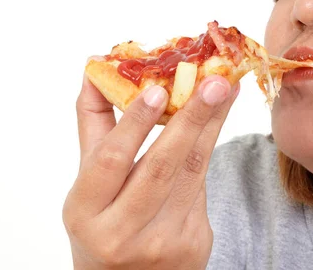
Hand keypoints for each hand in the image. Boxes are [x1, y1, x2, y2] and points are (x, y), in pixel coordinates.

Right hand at [63, 74, 238, 268]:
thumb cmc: (102, 224)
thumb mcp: (88, 185)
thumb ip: (95, 128)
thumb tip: (94, 70)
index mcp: (87, 212)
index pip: (111, 161)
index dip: (134, 123)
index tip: (158, 88)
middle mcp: (123, 231)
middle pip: (161, 166)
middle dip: (192, 119)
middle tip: (215, 81)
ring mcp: (164, 241)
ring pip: (193, 172)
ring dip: (211, 125)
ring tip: (225, 89)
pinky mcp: (195, 242)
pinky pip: (202, 187)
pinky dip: (206, 151)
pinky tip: (213, 123)